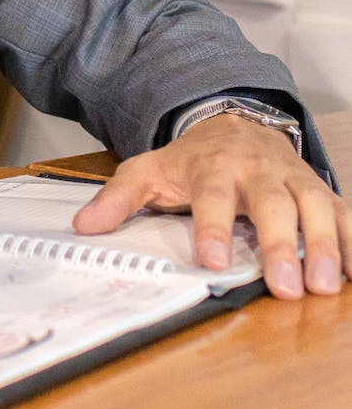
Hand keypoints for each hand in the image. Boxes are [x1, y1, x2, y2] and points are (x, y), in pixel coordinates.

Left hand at [71, 113, 351, 299]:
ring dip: (324, 246)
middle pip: (273, 205)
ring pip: (314, 207)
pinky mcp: (318, 189)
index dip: (212, 228)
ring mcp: (293, 179)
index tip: (210, 260)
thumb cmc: (192, 159)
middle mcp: (257, 171)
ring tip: (325, 285)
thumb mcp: (147, 171)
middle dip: (280, 245)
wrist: (234, 123)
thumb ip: (118, 198)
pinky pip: (341, 211)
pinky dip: (351, 239)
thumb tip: (83, 226)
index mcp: (212, 168)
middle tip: (285, 286)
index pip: (212, 198)